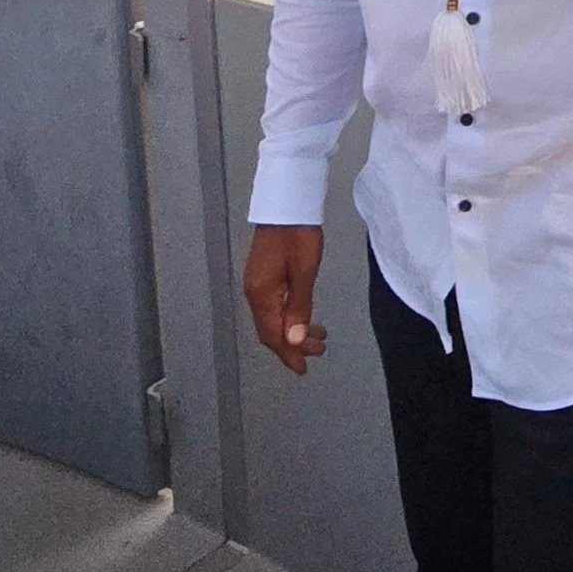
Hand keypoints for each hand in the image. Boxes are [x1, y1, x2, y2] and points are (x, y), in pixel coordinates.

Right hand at [243, 225, 327, 373]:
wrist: (288, 204)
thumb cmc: (298, 234)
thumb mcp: (305, 272)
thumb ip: (299, 307)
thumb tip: (294, 341)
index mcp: (262, 294)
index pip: (272, 335)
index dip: (288, 354)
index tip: (304, 367)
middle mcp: (254, 292)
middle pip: (270, 330)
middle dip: (293, 345)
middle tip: (318, 351)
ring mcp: (257, 283)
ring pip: (272, 318)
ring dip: (293, 330)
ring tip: (318, 335)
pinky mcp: (263, 275)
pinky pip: (273, 306)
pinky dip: (289, 316)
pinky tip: (303, 316)